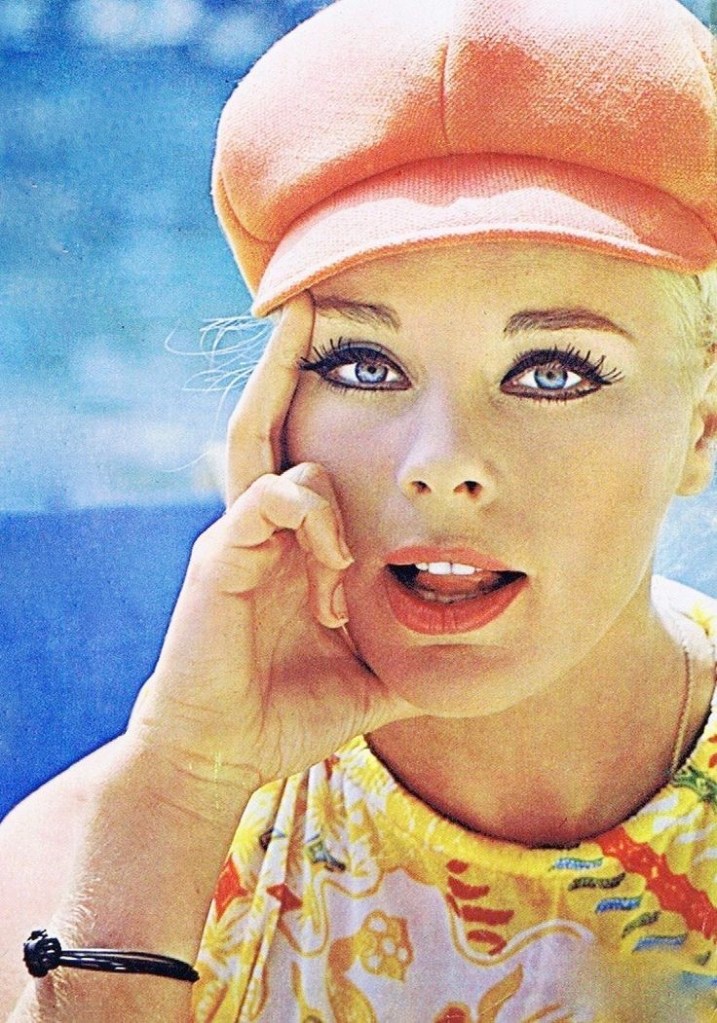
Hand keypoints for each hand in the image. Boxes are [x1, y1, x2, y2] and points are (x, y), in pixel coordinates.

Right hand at [127, 295, 414, 808]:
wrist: (222, 754)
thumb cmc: (290, 710)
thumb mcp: (371, 671)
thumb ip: (411, 646)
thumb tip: (474, 653)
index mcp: (294, 544)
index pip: (307, 452)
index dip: (321, 402)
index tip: (361, 354)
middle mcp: (262, 526)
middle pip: (267, 420)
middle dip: (285, 360)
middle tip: (312, 302)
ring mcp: (237, 537)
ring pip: (269, 450)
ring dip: (327, 478)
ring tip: (342, 546)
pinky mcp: (218, 557)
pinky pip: (266, 500)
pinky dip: (310, 516)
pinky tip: (334, 566)